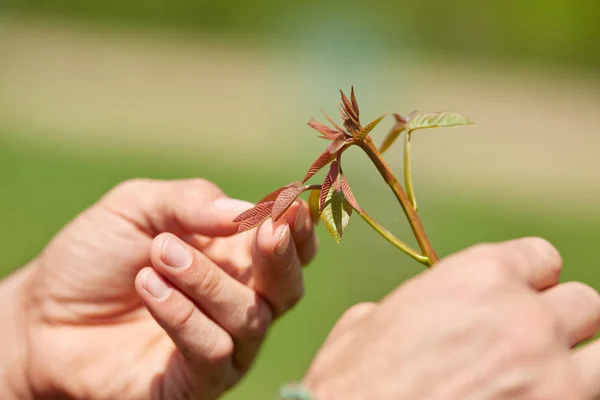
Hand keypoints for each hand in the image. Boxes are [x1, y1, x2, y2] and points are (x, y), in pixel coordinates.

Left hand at [8, 178, 316, 398]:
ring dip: (207, 281)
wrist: (43, 313)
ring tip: (159, 253)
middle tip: (263, 230)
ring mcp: (221, 345)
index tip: (290, 207)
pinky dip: (184, 316)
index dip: (299, 230)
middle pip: (287, 289)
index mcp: (236, 257)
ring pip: (248, 318)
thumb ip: (191, 202)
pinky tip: (150, 287)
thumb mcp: (138, 207)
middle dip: (280, 259)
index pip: (290, 248)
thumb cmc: (98, 254)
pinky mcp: (195, 382)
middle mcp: (239, 302)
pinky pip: (212, 352)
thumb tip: (245, 211)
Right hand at [304, 238, 599, 399]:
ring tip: (547, 380)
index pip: (540, 257)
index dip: (530, 278)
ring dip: (578, 365)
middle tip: (530, 345)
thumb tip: (412, 318)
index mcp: (477, 277)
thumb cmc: (352, 382)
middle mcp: (523, 317)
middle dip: (558, 321)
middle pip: (582, 303)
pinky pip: (591, 398)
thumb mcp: (366, 324)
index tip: (520, 297)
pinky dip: (571, 399)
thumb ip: (409, 309)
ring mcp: (550, 374)